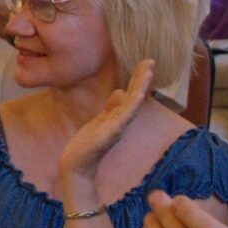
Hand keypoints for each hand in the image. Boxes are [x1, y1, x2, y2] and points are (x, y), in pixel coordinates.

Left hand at [58, 58, 156, 205]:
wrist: (76, 167)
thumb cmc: (86, 146)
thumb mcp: (98, 121)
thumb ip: (110, 107)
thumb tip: (120, 90)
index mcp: (117, 117)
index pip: (131, 94)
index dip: (138, 78)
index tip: (147, 61)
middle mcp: (120, 122)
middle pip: (135, 96)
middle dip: (142, 78)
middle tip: (151, 60)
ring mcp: (116, 128)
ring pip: (132, 104)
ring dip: (140, 87)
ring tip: (148, 72)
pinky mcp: (109, 135)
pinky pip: (123, 118)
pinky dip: (131, 106)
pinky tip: (138, 95)